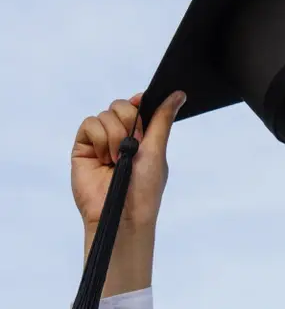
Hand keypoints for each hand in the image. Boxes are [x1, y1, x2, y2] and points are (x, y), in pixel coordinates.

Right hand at [71, 90, 184, 295]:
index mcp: (142, 136)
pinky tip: (105, 158)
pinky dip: (99, 138)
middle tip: (133, 145)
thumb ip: (162, 120)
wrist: (122, 214)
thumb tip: (178, 94)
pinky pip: (89, 124)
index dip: (140, 102)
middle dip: (130, 122)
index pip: (138, 106)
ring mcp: (101, 142)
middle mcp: (121, 136)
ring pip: (105, 114)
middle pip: (121, 106)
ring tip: (118, 159)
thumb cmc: (144, 188)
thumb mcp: (157, 150)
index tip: (142, 102)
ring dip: (115, 135)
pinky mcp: (83, 148)